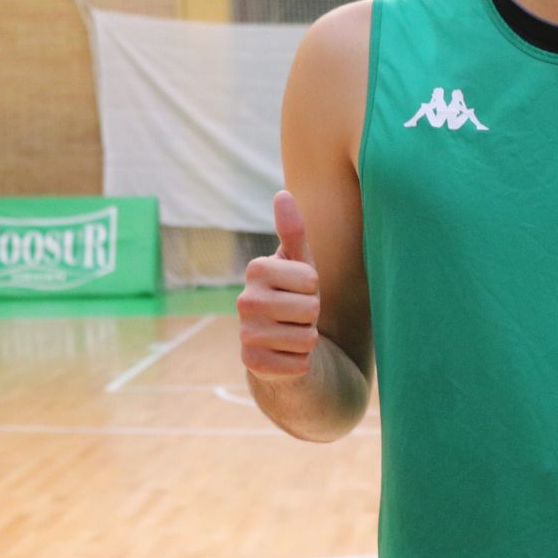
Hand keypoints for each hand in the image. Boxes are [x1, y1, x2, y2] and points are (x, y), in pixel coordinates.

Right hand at [237, 190, 321, 379]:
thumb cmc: (294, 294)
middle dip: (312, 314)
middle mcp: (243, 300)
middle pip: (311, 308)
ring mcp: (245, 334)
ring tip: (291, 331)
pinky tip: (285, 354)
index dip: (314, 286)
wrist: (280, 341)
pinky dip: (301, 361)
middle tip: (297, 313)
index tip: (299, 288)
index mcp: (256, 269)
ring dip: (307, 338)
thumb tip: (283, 193)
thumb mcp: (299, 262)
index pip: (311, 279)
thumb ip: (293, 230)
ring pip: (307, 338)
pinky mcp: (251, 364)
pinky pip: (300, 363)